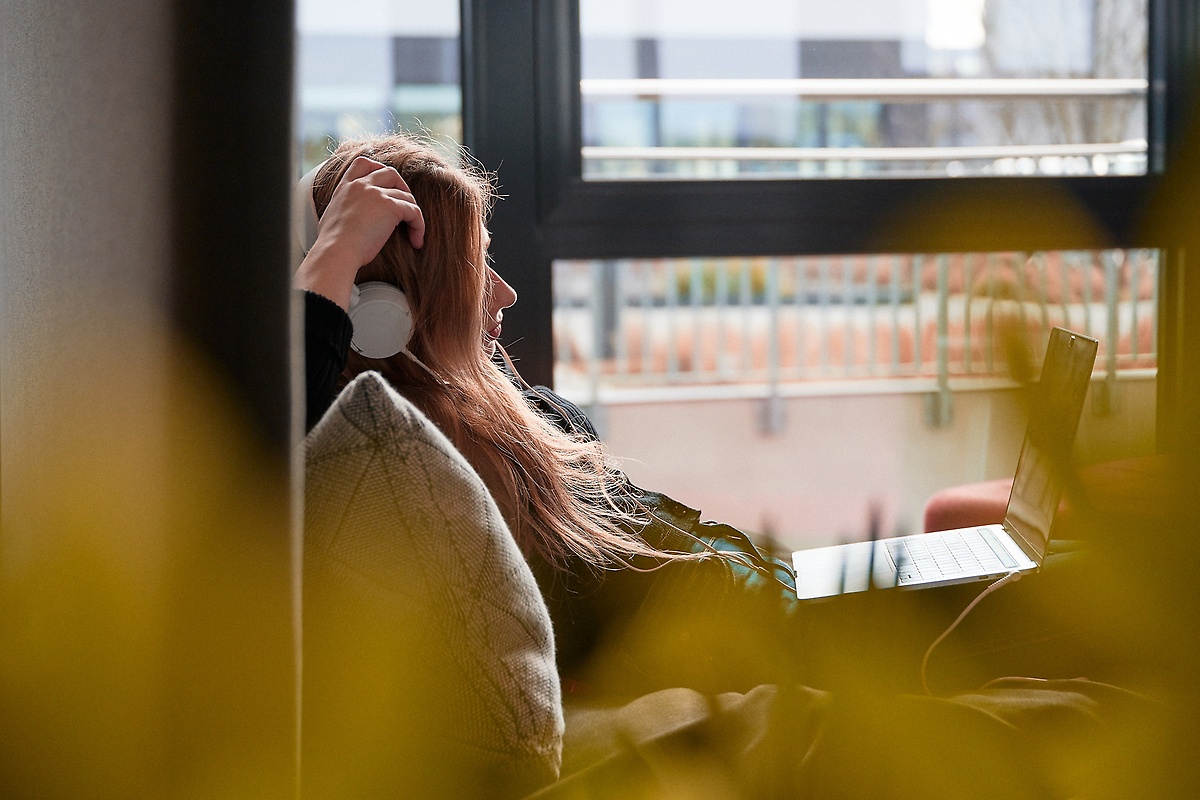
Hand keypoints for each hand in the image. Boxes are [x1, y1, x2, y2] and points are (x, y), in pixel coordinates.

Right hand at [294, 156, 425, 309]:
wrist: (336, 252)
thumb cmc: (333, 246)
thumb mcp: (332, 218)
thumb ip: (345, 210)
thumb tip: (352, 220)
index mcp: (345, 187)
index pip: (363, 164)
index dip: (378, 169)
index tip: (387, 184)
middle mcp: (361, 185)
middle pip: (390, 173)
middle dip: (402, 187)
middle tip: (406, 208)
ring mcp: (376, 194)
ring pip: (406, 195)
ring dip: (413, 213)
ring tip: (413, 233)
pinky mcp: (391, 206)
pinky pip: (414, 212)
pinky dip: (419, 226)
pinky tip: (416, 241)